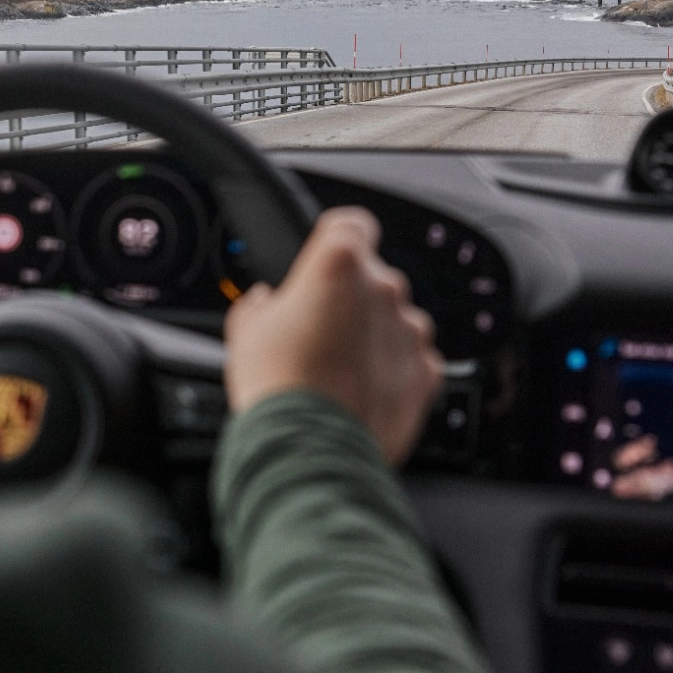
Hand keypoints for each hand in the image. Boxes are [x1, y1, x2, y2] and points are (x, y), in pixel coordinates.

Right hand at [223, 207, 444, 465]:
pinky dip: (393, 370)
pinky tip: (361, 391)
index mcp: (338, 262)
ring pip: (394, 320)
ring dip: (373, 336)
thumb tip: (262, 303)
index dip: (339, 240)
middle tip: (318, 334)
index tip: (328, 260)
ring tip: (339, 370)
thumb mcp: (246, 332)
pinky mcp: (426, 371)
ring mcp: (410, 330)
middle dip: (350, 300)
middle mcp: (383, 288)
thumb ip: (258, 305)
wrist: (309, 448)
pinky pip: (411, 359)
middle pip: (372, 278)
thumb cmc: (277, 385)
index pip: (351, 224)